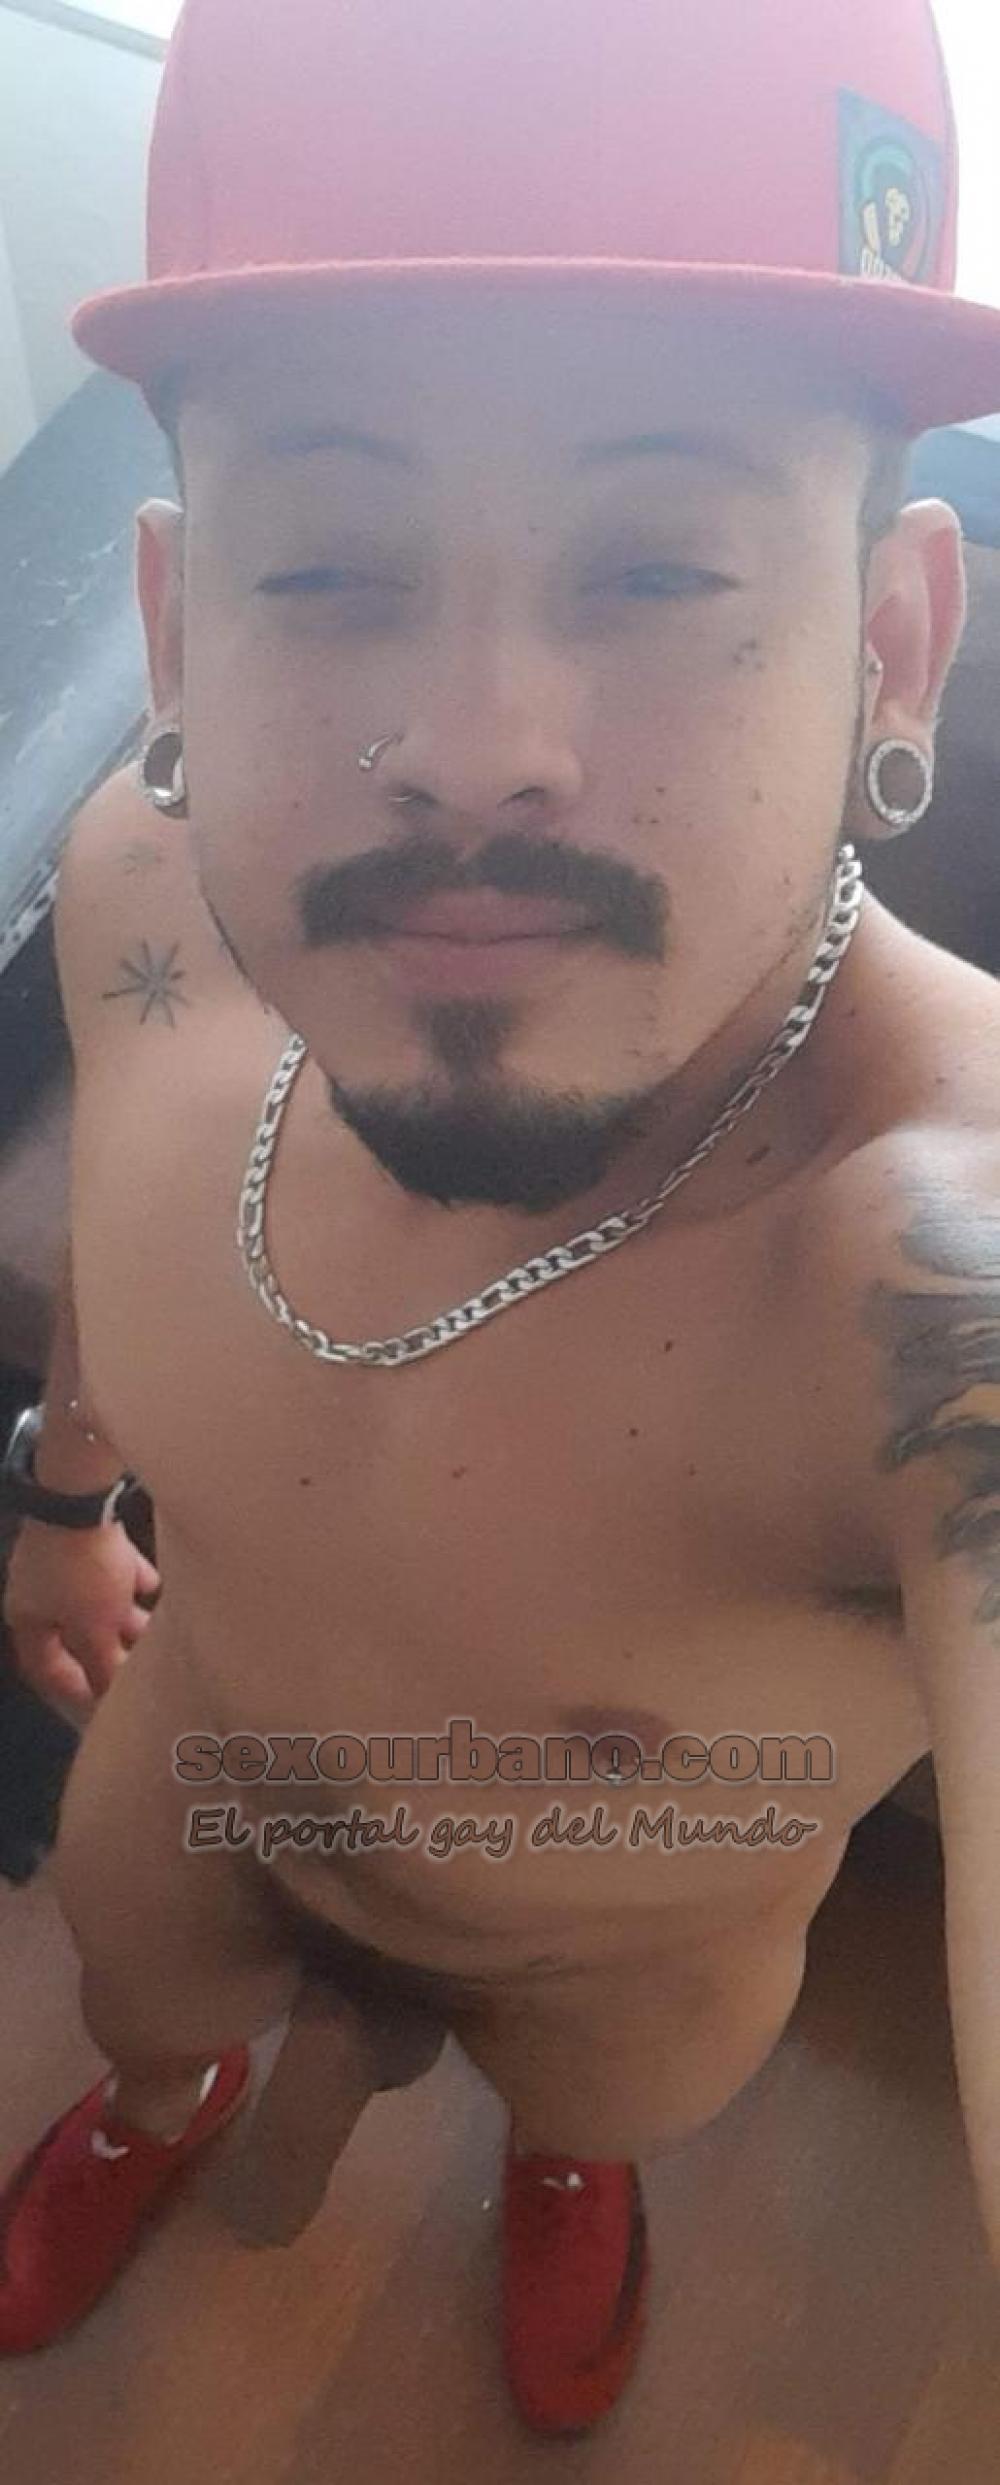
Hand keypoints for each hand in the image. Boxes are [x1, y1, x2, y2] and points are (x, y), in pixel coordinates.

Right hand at [2, 1519, 162, 1726]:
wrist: (80, 1491)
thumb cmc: (81, 1570)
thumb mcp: (93, 1626)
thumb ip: (102, 1664)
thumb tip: (109, 1693)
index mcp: (29, 1618)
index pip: (46, 1667)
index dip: (75, 1688)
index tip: (105, 1701)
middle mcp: (39, 1591)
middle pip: (76, 1632)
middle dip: (110, 1648)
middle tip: (143, 1661)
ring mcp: (60, 1559)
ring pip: (94, 1599)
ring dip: (123, 1615)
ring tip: (156, 1627)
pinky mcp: (83, 1532)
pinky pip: (108, 1564)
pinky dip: (129, 1577)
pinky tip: (155, 1585)